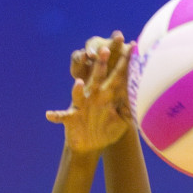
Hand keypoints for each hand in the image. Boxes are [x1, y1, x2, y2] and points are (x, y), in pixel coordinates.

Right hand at [47, 33, 131, 153]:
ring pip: (78, 94)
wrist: (89, 145)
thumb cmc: (107, 131)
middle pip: (97, 76)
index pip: (118, 76)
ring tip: (79, 82)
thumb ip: (131, 110)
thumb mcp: (122, 121)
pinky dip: (56, 115)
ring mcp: (81, 106)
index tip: (133, 47)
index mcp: (107, 95)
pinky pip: (62, 116)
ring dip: (77, 89)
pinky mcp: (71, 118)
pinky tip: (49, 115)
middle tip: (106, 49)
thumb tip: (143, 103)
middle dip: (101, 63)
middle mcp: (93, 96)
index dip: (126, 63)